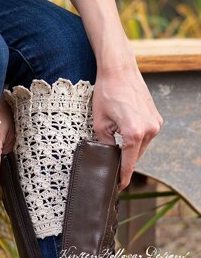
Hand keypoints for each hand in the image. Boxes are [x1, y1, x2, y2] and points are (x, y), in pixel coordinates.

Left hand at [92, 63, 162, 190]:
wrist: (119, 70)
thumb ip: (105, 144)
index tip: (119, 187)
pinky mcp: (156, 117)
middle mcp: (150, 130)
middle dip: (124, 160)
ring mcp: (155, 123)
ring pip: (141, 145)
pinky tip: (124, 131)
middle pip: (136, 155)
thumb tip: (108, 156)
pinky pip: (146, 135)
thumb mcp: (100, 123)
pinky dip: (136, 137)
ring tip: (115, 140)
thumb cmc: (107, 94)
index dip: (123, 176)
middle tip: (111, 163)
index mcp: (134, 133)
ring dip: (130, 147)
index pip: (129, 163)